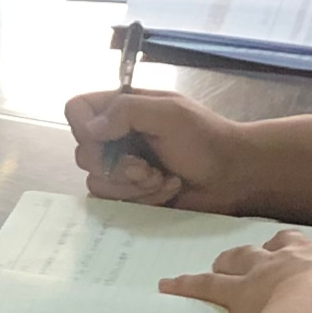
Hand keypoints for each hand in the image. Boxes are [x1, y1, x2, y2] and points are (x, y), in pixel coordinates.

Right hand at [64, 88, 254, 212]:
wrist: (235, 175)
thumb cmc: (207, 138)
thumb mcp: (170, 113)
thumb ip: (126, 111)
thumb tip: (90, 129)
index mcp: (122, 109)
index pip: (76, 110)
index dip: (83, 126)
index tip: (107, 137)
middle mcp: (116, 138)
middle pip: (82, 153)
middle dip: (117, 166)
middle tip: (147, 166)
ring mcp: (122, 168)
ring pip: (97, 183)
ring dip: (133, 185)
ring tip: (163, 179)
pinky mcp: (132, 195)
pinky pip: (115, 202)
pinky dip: (143, 198)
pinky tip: (167, 189)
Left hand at [159, 230, 311, 312]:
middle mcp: (302, 255)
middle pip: (284, 244)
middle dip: (277, 250)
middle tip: (271, 257)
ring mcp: (268, 270)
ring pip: (244, 257)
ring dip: (233, 260)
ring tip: (222, 262)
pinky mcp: (240, 291)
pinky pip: (207, 285)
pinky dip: (186, 283)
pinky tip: (168, 283)